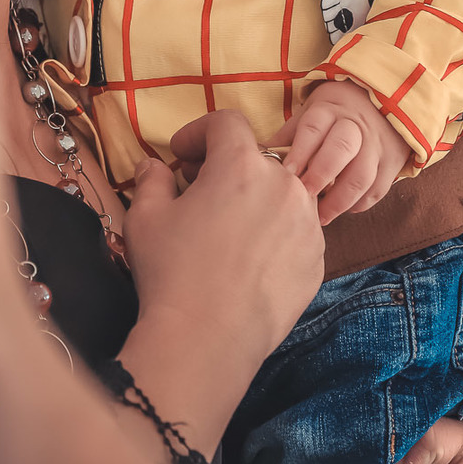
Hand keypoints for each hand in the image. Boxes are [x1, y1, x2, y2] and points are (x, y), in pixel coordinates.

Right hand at [124, 111, 324, 384]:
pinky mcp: (317, 261)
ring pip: (281, 194)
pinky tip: (248, 260)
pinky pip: (296, 231)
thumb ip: (151, 179)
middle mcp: (284, 185)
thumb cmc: (172, 272)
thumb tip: (153, 167)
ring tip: (227, 228)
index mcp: (241, 165)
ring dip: (255, 199)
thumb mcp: (145, 217)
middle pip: (256, 158)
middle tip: (198, 190)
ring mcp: (307, 224)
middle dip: (226, 166)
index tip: (181, 155)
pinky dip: (274, 233)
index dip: (199, 132)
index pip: (226, 123)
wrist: (208, 340)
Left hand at [281, 79, 409, 223]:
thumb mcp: (310, 113)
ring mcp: (376, 144)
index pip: (313, 129)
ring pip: (362, 175)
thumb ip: (288, 136)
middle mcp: (355, 125)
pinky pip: (378, 188)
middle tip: (304, 197)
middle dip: (320, 176)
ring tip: (321, 217)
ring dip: (340, 200)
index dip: (300, 153)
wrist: (380, 103)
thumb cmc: (333, 113)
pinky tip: (344, 210)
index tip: (286, 175)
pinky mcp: (393, 162)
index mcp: (329, 110)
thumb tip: (258, 158)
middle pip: (341, 149)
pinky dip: (360, 203)